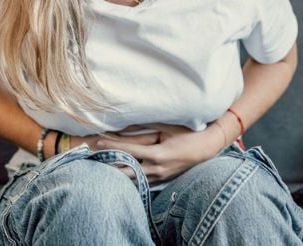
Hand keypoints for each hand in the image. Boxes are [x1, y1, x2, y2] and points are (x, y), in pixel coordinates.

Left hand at [94, 124, 226, 184]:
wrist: (207, 148)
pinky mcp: (163, 180)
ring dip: (118, 172)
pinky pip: (142, 181)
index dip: (113, 146)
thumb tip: (127, 121)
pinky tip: (120, 173)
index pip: (129, 151)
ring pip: (134, 179)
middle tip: (95, 158)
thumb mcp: (167, 127)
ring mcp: (160, 177)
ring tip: (103, 166)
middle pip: (127, 170)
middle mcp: (157, 169)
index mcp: (158, 155)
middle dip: (110, 164)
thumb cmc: (188, 134)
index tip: (99, 141)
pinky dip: (130, 177)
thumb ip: (147, 125)